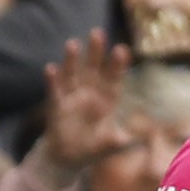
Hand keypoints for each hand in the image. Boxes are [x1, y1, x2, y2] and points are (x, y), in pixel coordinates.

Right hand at [31, 31, 134, 183]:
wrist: (69, 158)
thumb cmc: (92, 147)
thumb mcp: (110, 144)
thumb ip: (121, 138)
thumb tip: (139, 138)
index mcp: (107, 98)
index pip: (114, 77)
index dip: (117, 64)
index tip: (122, 50)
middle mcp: (90, 92)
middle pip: (93, 68)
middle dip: (95, 51)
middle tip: (97, 33)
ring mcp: (73, 96)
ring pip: (73, 74)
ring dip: (71, 60)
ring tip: (72, 44)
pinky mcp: (57, 105)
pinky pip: (55, 90)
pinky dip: (53, 80)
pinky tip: (50, 68)